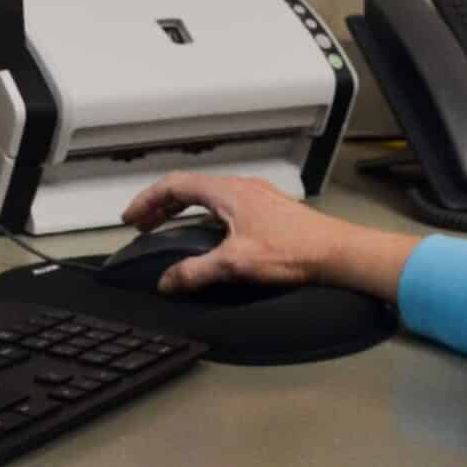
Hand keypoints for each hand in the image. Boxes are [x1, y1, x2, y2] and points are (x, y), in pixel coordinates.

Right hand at [119, 172, 416, 302]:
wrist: (336, 252)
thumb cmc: (293, 251)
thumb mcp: (236, 264)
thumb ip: (196, 272)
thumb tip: (167, 281)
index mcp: (228, 192)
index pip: (175, 185)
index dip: (147, 200)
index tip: (130, 218)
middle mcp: (241, 188)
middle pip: (190, 188)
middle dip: (161, 205)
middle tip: (142, 224)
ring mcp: (257, 197)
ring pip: (209, 197)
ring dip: (183, 210)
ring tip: (166, 228)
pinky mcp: (268, 211)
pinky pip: (225, 206)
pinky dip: (204, 216)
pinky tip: (206, 237)